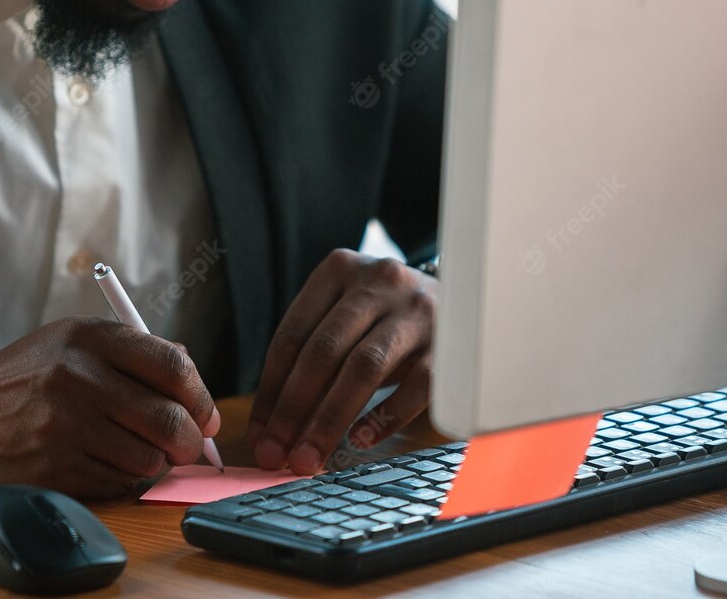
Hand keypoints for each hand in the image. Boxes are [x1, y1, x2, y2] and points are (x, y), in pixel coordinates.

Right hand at [0, 317, 220, 497]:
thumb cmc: (21, 378)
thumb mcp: (69, 341)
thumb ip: (131, 351)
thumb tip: (194, 381)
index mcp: (87, 337)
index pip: (173, 366)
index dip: (202, 397)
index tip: (206, 415)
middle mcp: (76, 377)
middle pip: (169, 419)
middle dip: (191, 441)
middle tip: (189, 446)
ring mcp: (63, 426)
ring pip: (149, 459)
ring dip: (156, 464)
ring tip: (138, 453)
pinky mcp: (53, 468)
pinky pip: (118, 484)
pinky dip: (125, 481)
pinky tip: (106, 464)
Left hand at [248, 249, 434, 474]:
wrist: (468, 291)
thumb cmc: (388, 315)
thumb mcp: (348, 313)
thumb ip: (313, 354)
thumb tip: (273, 426)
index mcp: (339, 269)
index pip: (292, 336)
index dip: (270, 391)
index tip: (259, 435)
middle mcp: (378, 281)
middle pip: (323, 351)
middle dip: (293, 410)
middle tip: (277, 455)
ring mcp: (417, 309)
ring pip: (364, 367)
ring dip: (330, 419)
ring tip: (310, 458)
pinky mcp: (451, 340)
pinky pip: (416, 385)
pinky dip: (385, 416)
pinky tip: (361, 441)